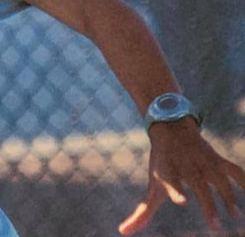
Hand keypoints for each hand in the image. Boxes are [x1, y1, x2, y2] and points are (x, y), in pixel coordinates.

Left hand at [118, 118, 244, 234]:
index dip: (175, 191)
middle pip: (199, 186)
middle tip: (215, 227)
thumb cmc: (162, 164)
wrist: (172, 129)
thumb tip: (122, 232)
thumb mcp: (153, 185)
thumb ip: (142, 212)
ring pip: (218, 179)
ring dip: (228, 197)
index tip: (181, 202)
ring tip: (235, 216)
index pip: (171, 182)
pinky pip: (234, 170)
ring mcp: (203, 162)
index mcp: (168, 172)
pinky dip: (243, 180)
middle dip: (208, 205)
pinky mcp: (217, 159)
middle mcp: (186, 166)